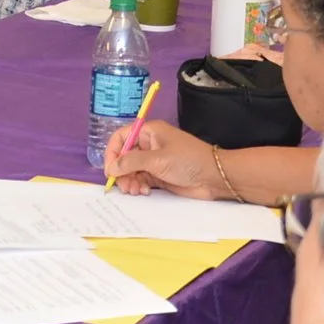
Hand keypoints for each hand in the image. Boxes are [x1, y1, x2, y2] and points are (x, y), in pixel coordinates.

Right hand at [103, 120, 223, 198]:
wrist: (214, 178)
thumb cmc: (188, 161)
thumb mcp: (157, 160)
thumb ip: (131, 162)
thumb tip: (111, 168)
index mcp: (149, 132)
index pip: (122, 137)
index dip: (112, 152)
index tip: (110, 170)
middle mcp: (150, 145)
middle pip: (124, 156)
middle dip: (121, 171)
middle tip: (123, 186)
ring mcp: (154, 161)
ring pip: (131, 170)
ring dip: (129, 181)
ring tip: (135, 191)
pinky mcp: (160, 175)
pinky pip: (141, 179)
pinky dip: (139, 186)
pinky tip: (145, 191)